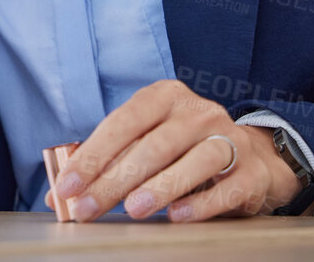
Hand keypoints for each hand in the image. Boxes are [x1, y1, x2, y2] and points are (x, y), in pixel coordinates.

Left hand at [51, 80, 304, 222]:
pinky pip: (226, 187)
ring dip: (160, 186)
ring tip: (133, 209)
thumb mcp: (147, 146)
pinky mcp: (252, 171)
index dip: (93, 154)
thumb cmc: (185, 151)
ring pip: (193, 160)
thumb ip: (106, 165)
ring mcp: (229, 138)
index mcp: (165, 97)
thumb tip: (59, 195)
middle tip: (88, 208)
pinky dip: (200, 202)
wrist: (254, 161)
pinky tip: (177, 216)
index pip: (123, 122)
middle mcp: (198, 112)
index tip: (67, 185)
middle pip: (153, 145)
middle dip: (115, 179)